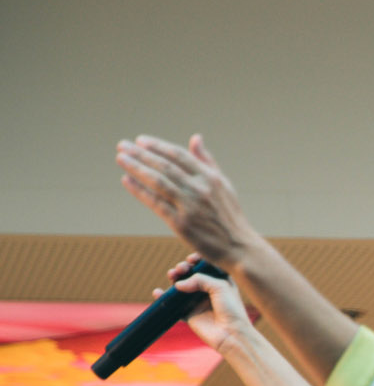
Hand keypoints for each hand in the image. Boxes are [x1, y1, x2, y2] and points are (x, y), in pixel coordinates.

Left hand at [116, 135, 260, 268]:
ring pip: (158, 181)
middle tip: (123, 145)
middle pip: (165, 166)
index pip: (179, 155)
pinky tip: (127, 180)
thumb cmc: (229, 215)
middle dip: (141, 154)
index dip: (158, 146)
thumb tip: (195, 138)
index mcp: (211, 178)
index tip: (140, 140)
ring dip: (136, 168)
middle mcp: (200, 189)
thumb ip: (207, 161)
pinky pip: (155, 203)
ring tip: (121, 158)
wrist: (239, 247)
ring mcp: (190, 206)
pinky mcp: (181, 223)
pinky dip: (139, 190)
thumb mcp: (224, 185)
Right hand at [155, 253, 256, 354]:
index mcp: (220, 281)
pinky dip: (163, 297)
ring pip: (180, 286)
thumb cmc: (232, 309)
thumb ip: (199, 279)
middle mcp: (208, 290)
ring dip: (173, 278)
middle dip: (183, 268)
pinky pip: (172, 304)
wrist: (232, 334)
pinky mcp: (189, 314)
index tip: (192, 259)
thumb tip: (178, 284)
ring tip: (172, 275)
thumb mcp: (220, 286)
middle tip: (181, 269)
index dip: (197, 260)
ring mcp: (197, 302)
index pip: (205, 266)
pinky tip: (158, 292)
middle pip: (190, 274)